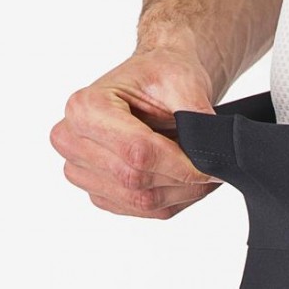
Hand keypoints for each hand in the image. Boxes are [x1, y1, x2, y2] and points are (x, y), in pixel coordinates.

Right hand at [50, 45, 222, 218]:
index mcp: (86, 107)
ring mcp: (80, 170)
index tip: (213, 166)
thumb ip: (197, 118)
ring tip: (201, 171)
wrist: (152, 84)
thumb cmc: (160, 77)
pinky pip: (143, 211)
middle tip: (213, 167)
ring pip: (142, 201)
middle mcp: (72, 140)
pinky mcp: (99, 193)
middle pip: (137, 180)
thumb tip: (215, 154)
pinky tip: (185, 181)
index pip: (137, 152)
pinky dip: (173, 200)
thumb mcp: (183, 81)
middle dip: (184, 179)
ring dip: (182, 193)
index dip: (182, 166)